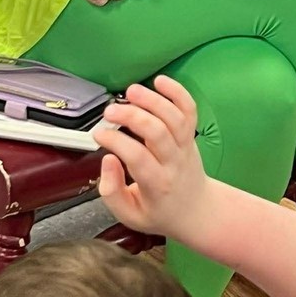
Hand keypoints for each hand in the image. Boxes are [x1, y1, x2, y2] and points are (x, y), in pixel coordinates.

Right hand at [93, 76, 208, 239]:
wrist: (197, 211)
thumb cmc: (160, 212)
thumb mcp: (130, 216)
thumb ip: (112, 192)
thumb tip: (107, 161)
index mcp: (157, 184)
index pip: (138, 159)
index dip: (117, 142)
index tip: (99, 134)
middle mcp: (174, 162)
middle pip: (158, 133)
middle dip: (132, 117)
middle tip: (109, 111)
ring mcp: (185, 146)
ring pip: (174, 118)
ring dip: (153, 100)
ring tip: (131, 91)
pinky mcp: (191, 134)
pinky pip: (189, 110)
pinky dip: (178, 92)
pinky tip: (160, 81)